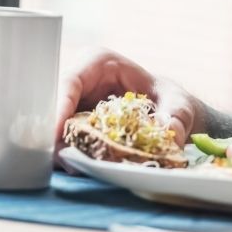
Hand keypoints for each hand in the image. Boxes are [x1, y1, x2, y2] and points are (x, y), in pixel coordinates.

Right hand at [54, 48, 200, 166]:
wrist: (166, 112)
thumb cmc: (168, 98)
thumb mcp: (177, 103)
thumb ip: (176, 115)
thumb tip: (170, 134)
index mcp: (98, 62)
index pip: (69, 82)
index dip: (59, 107)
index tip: (56, 132)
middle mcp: (79, 83)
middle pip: (54, 108)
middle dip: (55, 135)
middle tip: (66, 160)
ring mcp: (72, 106)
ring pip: (53, 128)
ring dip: (61, 149)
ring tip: (77, 168)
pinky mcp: (72, 128)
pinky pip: (63, 142)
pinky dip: (70, 156)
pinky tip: (81, 168)